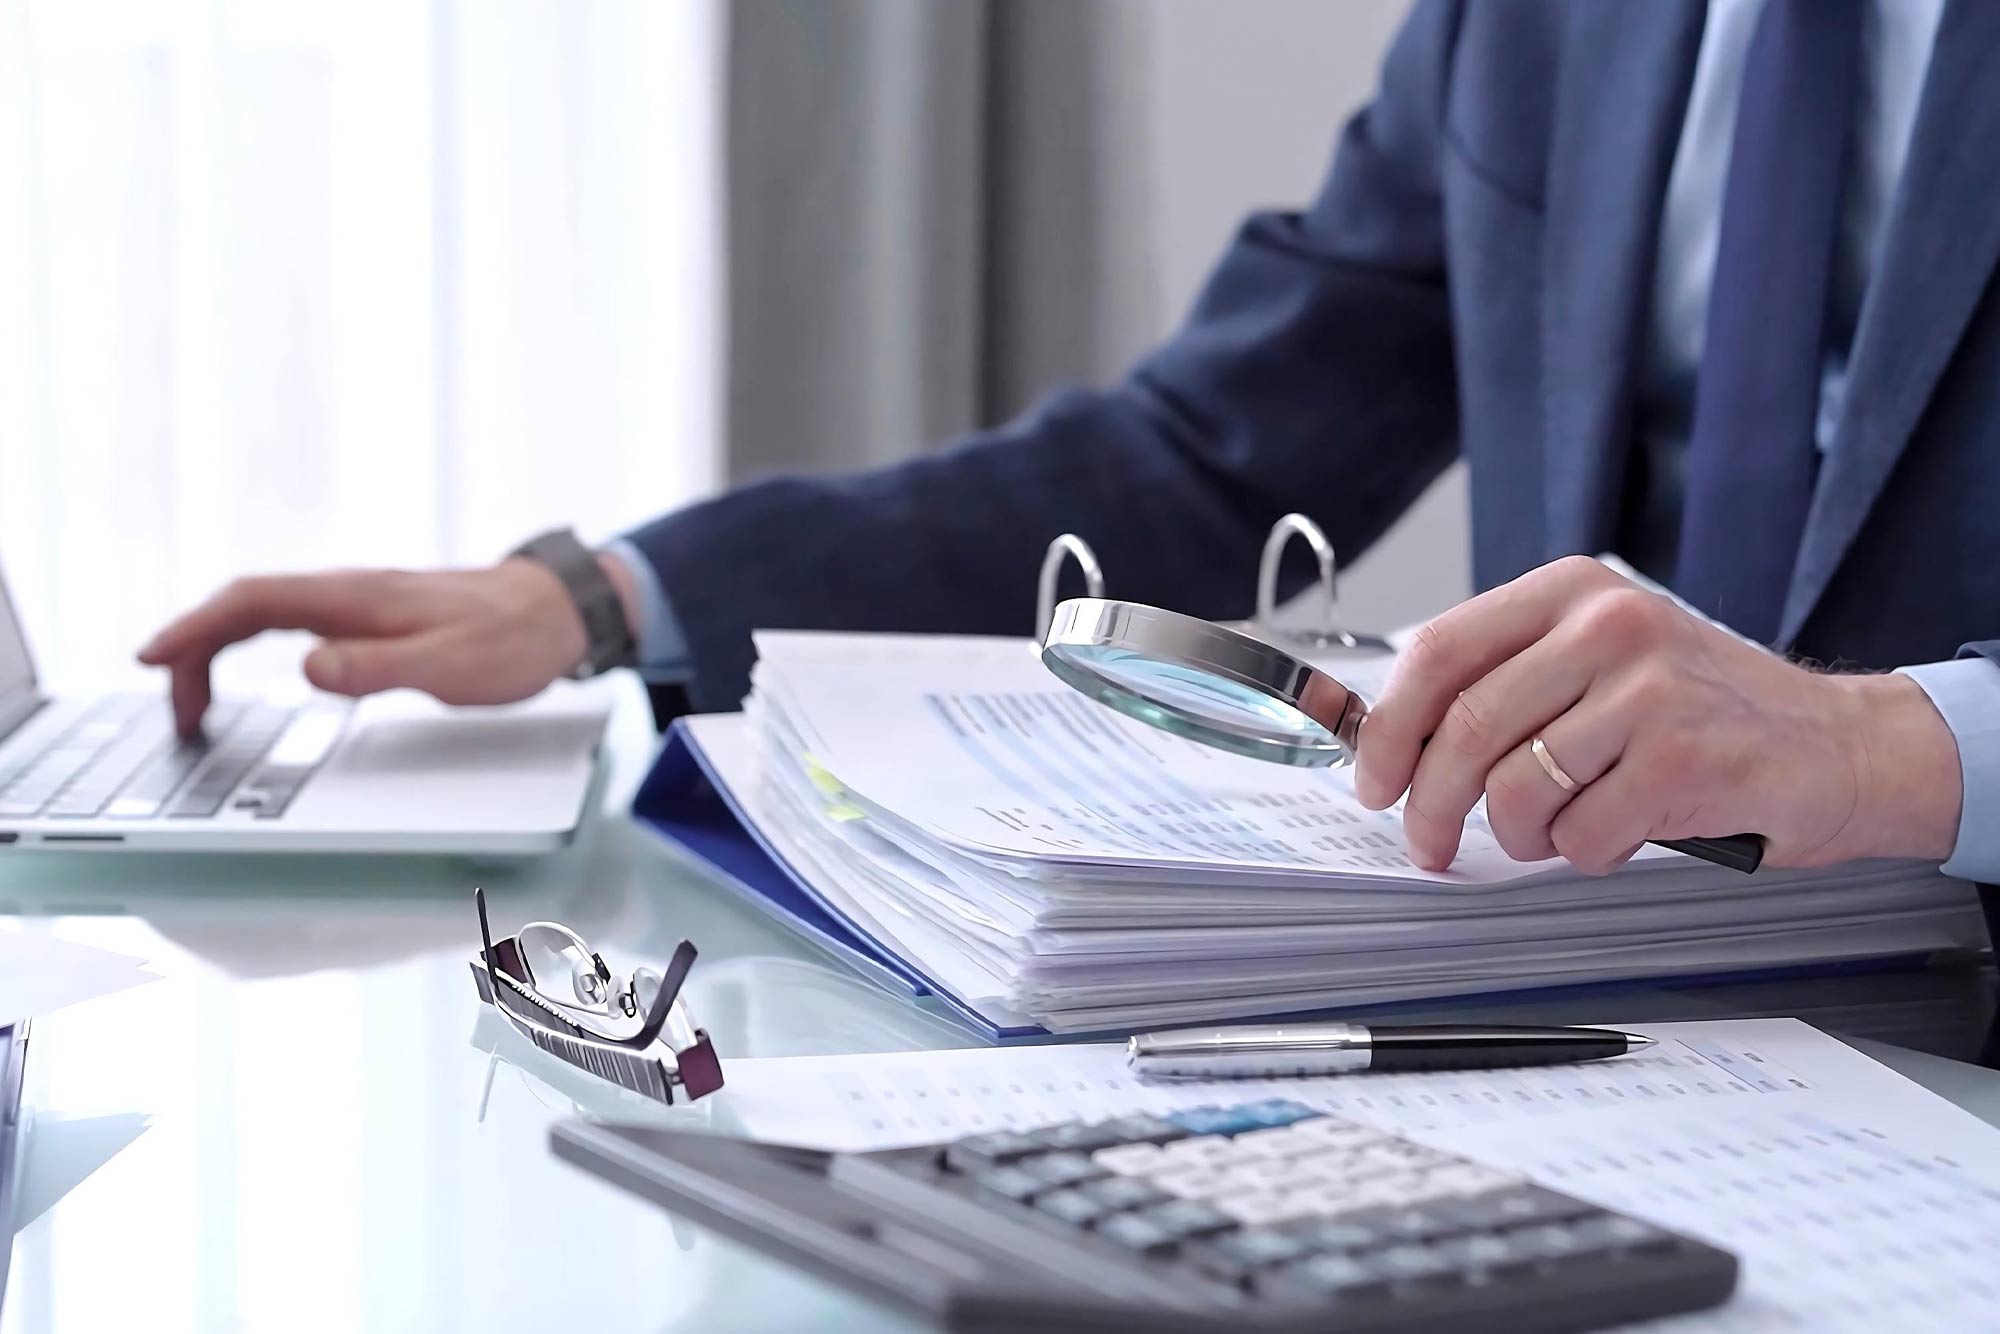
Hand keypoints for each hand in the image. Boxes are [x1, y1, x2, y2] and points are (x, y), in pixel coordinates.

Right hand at [138, 556, 638, 737]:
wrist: (556, 611)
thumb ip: (378, 667)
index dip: (195, 628)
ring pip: (264, 613)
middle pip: (244, 606)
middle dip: (192, 649)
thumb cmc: (512, 639)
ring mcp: (358, 601)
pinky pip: (290, 623)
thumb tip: (308, 667)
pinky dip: (249, 645)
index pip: (252, 602)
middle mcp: (349, 591)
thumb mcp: (450, 665)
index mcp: (357, 598)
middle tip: (172, 708)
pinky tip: (245, 672)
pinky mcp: (370, 616)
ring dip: (215, 649)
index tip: (153, 658)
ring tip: (192, 701)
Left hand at [1352, 556, 1961, 873]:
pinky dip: (1586, 851)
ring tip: (1557, 830)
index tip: (1373, 779)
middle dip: (1430, 804)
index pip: (1439, 652)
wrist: (1836, 745)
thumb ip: (1505, 682)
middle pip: (1465, 727)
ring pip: (1517, 790)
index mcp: (1571, 592)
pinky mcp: (1685, 757)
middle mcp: (1609, 625)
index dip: (1390, 727)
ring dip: (1521, 835)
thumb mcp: (1597, 661)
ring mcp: (1650, 689)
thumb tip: (1393, 740)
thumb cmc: (1701, 711)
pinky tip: (1621, 831)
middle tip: (1427, 842)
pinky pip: (1581, 832)